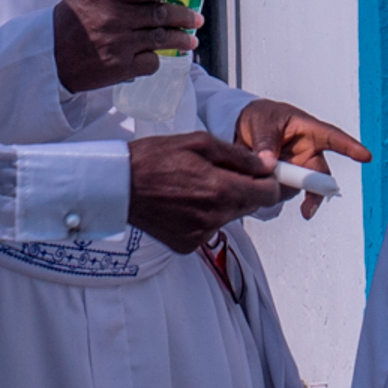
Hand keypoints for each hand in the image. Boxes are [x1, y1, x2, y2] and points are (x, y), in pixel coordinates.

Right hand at [53, 0, 201, 92]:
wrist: (47, 58)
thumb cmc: (66, 27)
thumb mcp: (86, 0)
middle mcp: (116, 18)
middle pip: (161, 14)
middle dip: (184, 17)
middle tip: (196, 20)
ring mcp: (120, 44)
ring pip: (162, 39)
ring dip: (181, 39)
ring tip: (191, 41)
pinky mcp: (120, 67)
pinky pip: (151, 62)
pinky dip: (156, 60)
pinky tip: (156, 58)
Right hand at [127, 134, 282, 251]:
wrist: (117, 186)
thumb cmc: (153, 160)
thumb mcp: (200, 143)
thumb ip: (238, 156)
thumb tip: (264, 165)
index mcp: (221, 190)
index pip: (268, 195)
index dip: (270, 182)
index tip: (265, 174)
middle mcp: (214, 217)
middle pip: (250, 206)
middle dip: (245, 189)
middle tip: (221, 173)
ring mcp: (200, 234)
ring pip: (229, 216)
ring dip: (222, 202)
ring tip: (195, 185)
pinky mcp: (187, 245)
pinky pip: (208, 228)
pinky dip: (203, 216)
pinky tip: (183, 202)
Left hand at [232, 98, 371, 219]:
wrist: (242, 127)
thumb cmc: (261, 116)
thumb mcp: (262, 122)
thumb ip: (265, 142)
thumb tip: (268, 162)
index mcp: (309, 131)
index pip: (333, 138)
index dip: (350, 147)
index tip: (365, 156)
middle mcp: (307, 152)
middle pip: (319, 175)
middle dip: (315, 193)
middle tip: (308, 210)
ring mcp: (297, 169)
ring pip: (299, 188)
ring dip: (283, 189)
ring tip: (261, 180)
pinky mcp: (284, 181)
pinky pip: (281, 192)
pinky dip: (269, 192)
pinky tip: (258, 182)